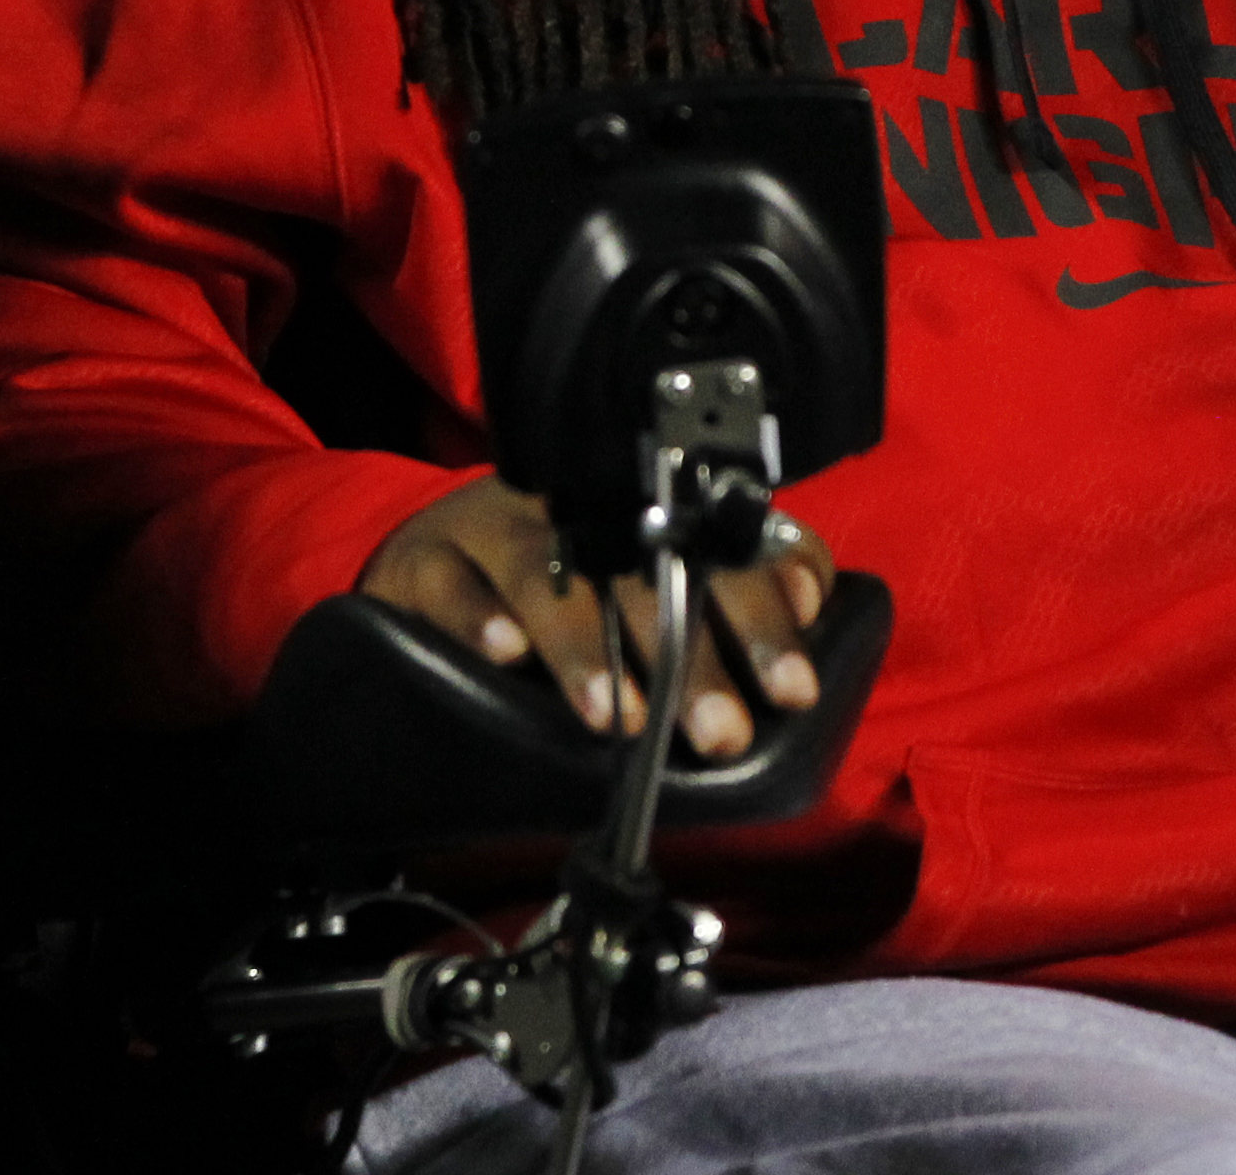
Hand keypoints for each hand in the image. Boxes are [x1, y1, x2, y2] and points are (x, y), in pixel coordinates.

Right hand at [359, 475, 832, 760]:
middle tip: (722, 734)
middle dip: (689, 656)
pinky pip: (448, 584)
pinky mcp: (425, 560)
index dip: (761, 612)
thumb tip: (810, 601)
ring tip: (618, 717)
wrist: (433, 558)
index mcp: (646, 502)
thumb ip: (748, 583)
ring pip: (546, 574)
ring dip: (586, 647)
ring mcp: (496, 527)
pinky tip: (505, 654)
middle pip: (641, 570)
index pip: (720, 547)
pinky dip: (476, 617)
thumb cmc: (571, 574)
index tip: (793, 688)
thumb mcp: (660, 579)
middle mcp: (577, 505)